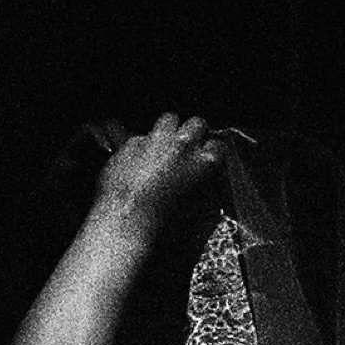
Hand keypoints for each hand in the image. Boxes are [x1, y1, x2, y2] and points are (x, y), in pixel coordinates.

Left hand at [92, 113, 223, 242]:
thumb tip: (208, 190)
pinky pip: (141, 137)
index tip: (209, 162)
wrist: (126, 221)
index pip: (219, 147)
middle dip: (195, 134)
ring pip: (169, 119)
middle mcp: (182, 145)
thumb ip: (205, 196)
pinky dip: (143, 147)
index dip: (213, 154)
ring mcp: (155, 140)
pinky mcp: (131, 143)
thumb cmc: (163, 225)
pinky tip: (139, 163)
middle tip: (189, 149)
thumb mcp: (195, 216)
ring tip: (166, 147)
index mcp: (203, 163)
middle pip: (197, 124)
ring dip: (170, 131)